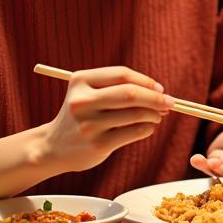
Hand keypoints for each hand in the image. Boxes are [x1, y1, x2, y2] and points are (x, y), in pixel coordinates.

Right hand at [37, 66, 171, 170]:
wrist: (53, 147)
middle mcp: (81, 101)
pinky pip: (134, 132)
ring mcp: (88, 124)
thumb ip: (118, 87)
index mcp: (80, 81)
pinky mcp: (97, 144)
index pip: (122, 75)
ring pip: (135, 114)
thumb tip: (159, 91)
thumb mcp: (88, 93)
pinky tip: (148, 127)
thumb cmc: (81, 115)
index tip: (160, 88)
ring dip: (154, 114)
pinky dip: (147, 128)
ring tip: (158, 116)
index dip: (146, 81)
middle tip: (170, 103)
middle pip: (130, 93)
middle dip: (156, 98)